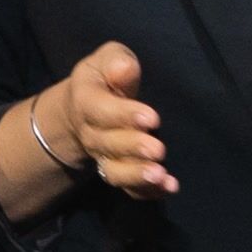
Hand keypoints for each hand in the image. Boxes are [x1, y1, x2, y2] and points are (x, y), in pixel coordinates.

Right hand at [51, 42, 172, 199]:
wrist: (82, 108)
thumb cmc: (104, 77)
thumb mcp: (106, 60)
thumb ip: (115, 62)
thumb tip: (124, 69)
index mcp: (87, 102)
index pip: (101, 111)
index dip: (124, 115)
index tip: (152, 118)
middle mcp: (92, 133)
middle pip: (108, 144)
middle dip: (133, 148)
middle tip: (158, 149)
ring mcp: (104, 156)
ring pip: (114, 172)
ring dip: (137, 176)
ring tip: (160, 176)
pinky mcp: (118, 170)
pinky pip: (128, 188)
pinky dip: (146, 192)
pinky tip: (168, 187)